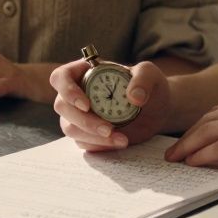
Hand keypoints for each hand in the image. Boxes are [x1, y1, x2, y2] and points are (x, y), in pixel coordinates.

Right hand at [50, 58, 170, 150]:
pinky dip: (99, 145)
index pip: (60, 77)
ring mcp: (79, 114)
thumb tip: (133, 96)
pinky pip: (82, 142)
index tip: (87, 105)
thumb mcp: (150, 74)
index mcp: (84, 71)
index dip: (67, 91)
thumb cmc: (149, 86)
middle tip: (109, 128)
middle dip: (84, 121)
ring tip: (121, 139)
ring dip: (92, 136)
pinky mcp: (87, 133)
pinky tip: (119, 142)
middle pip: (62, 106)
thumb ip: (143, 78)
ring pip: (69, 128)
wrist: (157, 110)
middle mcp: (77, 92)